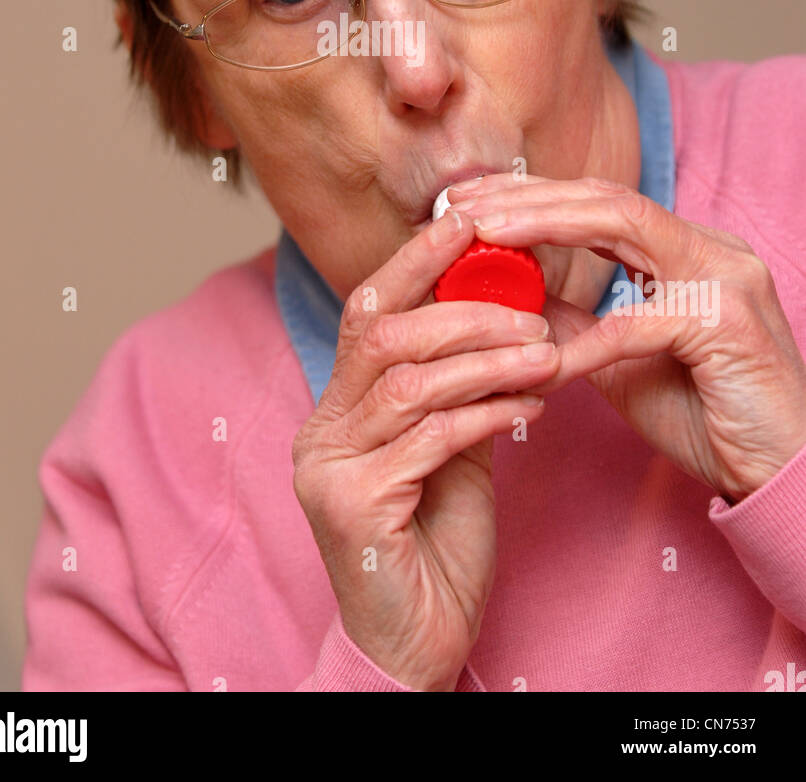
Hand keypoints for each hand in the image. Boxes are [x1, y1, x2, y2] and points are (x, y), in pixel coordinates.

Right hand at [291, 207, 559, 690]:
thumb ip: (460, 387)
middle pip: (383, 334)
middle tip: (532, 310)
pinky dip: (487, 414)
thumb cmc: (436, 546)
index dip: (417, 259)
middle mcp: (320, 430)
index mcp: (336, 408)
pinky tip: (529, 410)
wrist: (417, 649)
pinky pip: (429, 440)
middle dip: (464, 310)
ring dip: (486, 360)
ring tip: (547, 355)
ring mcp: (327, 469)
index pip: (367, 311)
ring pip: (409, 381)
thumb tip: (504, 312)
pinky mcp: (352, 508)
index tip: (471, 218)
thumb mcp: (451, 449)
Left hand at [448, 173, 805, 503]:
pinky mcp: (730, 322)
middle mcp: (711, 248)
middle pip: (606, 197)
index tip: (469, 200)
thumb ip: (573, 322)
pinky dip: (585, 341)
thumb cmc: (707, 417)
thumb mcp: (620, 362)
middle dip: (529, 195)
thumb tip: (506, 296)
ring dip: (547, 225)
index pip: (600, 201)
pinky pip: (639, 323)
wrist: (784, 475)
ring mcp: (727, 277)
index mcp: (688, 250)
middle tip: (461, 203)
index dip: (532, 195)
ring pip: (624, 224)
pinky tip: (539, 359)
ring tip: (485, 235)